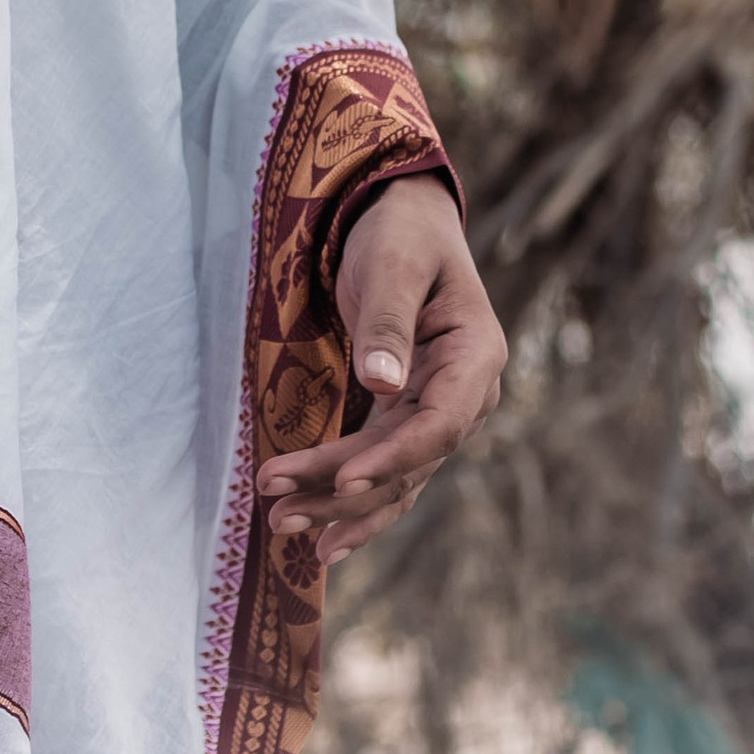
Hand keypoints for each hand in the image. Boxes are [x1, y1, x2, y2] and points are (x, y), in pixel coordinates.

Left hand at [257, 175, 504, 570]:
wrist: (401, 219)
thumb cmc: (401, 233)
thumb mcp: (394, 263)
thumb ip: (390, 321)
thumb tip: (383, 384)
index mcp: (476, 357)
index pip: (439, 425)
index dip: (393, 458)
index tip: (344, 479)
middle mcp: (465, 394)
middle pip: (409, 461)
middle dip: (342, 491)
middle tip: (277, 508)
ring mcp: (437, 410)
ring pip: (393, 476)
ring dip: (338, 506)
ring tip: (281, 524)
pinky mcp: (406, 415)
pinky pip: (383, 468)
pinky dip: (350, 499)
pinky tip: (317, 534)